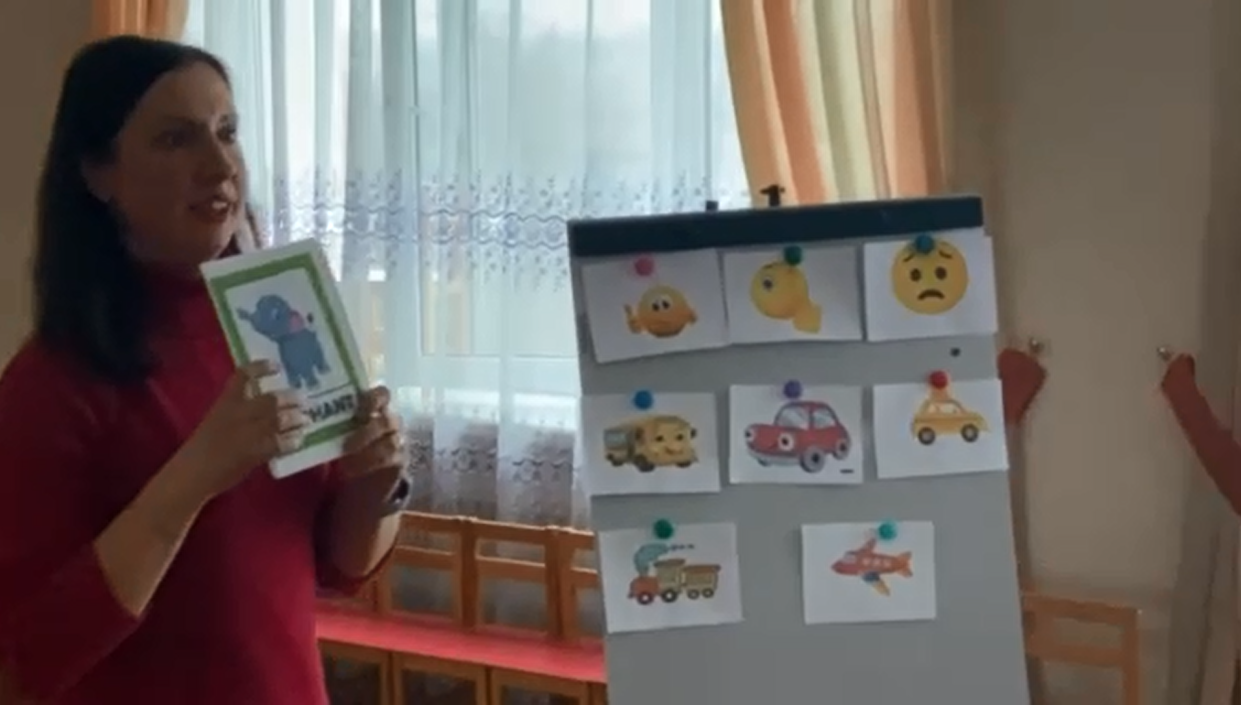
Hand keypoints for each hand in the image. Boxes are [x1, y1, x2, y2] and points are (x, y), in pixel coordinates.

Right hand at [167, 359, 307, 501]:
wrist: (193, 472)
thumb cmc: (201, 447)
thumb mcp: (217, 419)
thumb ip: (236, 409)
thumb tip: (262, 403)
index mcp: (225, 403)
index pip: (243, 375)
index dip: (261, 368)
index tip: (277, 366)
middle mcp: (239, 414)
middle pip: (271, 400)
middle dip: (290, 398)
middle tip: (303, 399)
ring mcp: (249, 433)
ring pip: (280, 420)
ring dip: (295, 419)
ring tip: (305, 419)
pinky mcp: (256, 453)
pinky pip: (280, 443)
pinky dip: (291, 441)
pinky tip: (298, 440)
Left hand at [338, 385, 405, 482]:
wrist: (358, 479)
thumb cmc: (344, 449)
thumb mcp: (337, 432)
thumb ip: (333, 421)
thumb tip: (306, 414)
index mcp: (375, 409)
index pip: (382, 395)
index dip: (373, 399)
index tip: (357, 410)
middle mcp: (390, 422)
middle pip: (388, 420)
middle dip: (367, 431)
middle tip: (346, 445)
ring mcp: (398, 442)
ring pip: (391, 442)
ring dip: (367, 452)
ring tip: (346, 462)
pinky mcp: (399, 462)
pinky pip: (391, 460)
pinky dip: (370, 465)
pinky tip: (352, 470)